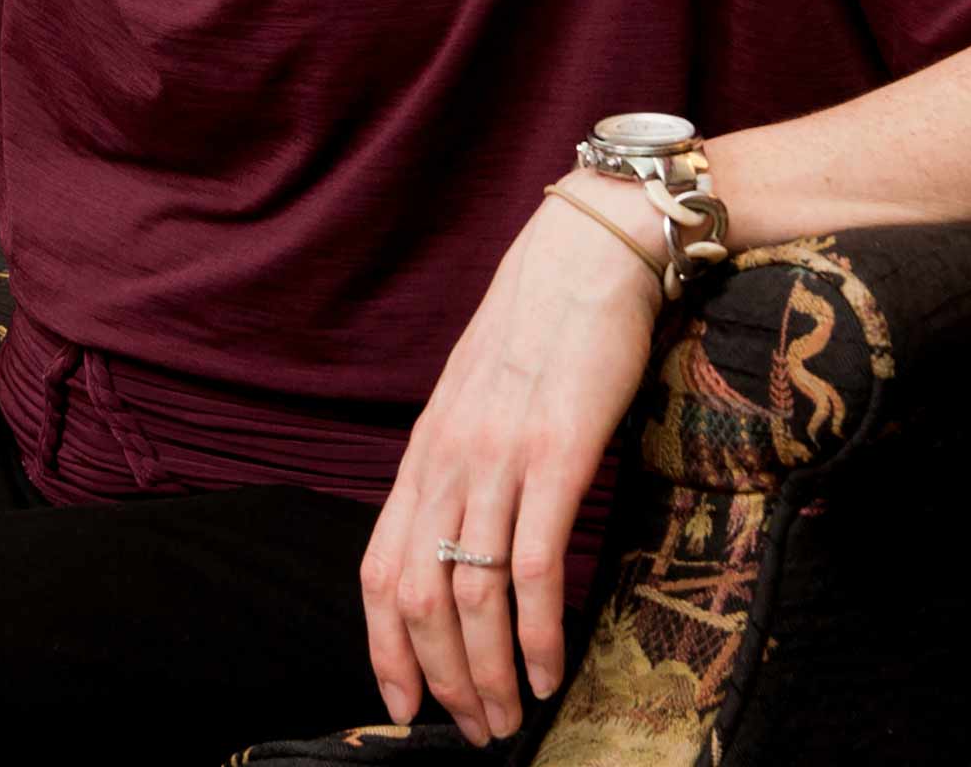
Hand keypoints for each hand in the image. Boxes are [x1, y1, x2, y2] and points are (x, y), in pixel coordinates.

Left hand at [358, 178, 660, 743]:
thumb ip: (465, 460)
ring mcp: (500, 455)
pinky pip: (534, 564)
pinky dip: (538, 631)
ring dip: (490, 672)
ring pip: (471, 594)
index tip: (405, 704)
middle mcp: (449, 457)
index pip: (380, 568)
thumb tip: (464, 532)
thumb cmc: (544, 322)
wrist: (590, 252)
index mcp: (426, 447)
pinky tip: (551, 668)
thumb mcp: (480, 394)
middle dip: (443, 680)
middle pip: (420, 597)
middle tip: (476, 730)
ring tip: (512, 717)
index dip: (384, 648)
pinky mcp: (558, 453)